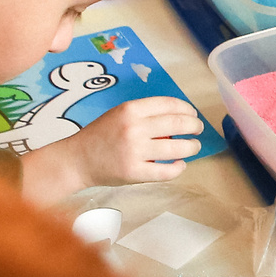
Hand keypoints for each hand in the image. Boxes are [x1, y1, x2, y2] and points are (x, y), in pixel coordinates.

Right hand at [21, 98, 205, 202]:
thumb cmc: (99, 136)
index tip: (192, 114)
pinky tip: (180, 165)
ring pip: (176, 147)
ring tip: (193, 146)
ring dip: (191, 146)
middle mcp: (134, 128)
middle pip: (178, 123)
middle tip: (198, 129)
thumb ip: (144, 114)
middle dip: (194, 126)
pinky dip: (178, 168)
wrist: (77, 160)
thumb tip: (178, 116)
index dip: (187, 109)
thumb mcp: (119, 114)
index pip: (168, 104)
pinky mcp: (134, 172)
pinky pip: (166, 171)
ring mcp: (135, 151)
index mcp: (130, 109)